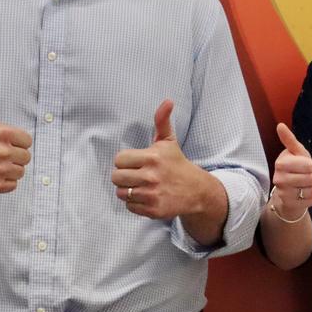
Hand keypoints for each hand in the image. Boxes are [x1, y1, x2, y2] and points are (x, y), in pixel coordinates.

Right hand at [0, 75, 31, 195]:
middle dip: (16, 156)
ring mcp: (0, 170)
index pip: (27, 140)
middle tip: (1, 155)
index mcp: (3, 133)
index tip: (8, 143)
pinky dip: (6, 183)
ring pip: (20, 171)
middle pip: (26, 157)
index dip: (19, 142)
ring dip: (12, 169)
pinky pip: (13, 185)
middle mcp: (3, 151)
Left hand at [112, 100, 205, 218]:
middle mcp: (151, 176)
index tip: (135, 162)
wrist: (195, 190)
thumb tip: (168, 101)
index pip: (119, 160)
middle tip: (136, 174)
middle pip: (116, 177)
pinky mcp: (153, 210)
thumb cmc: (176, 163)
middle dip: (124, 176)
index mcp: (153, 157)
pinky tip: (146, 196)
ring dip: (128, 190)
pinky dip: (135, 203)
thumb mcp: (169, 141)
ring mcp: (152, 194)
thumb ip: (162, 120)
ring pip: (121, 193)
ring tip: (141, 185)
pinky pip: (129, 207)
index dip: (125, 161)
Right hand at [271, 123, 311, 218]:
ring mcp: (283, 193)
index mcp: (281, 163)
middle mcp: (279, 178)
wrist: (289, 190)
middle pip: (311, 178)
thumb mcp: (296, 152)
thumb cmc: (295, 167)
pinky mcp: (290, 204)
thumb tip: (280, 125)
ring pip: (311, 189)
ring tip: (303, 185)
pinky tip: (303, 194)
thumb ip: (289, 140)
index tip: (305, 164)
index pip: (308, 165)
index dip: (310, 165)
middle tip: (303, 175)